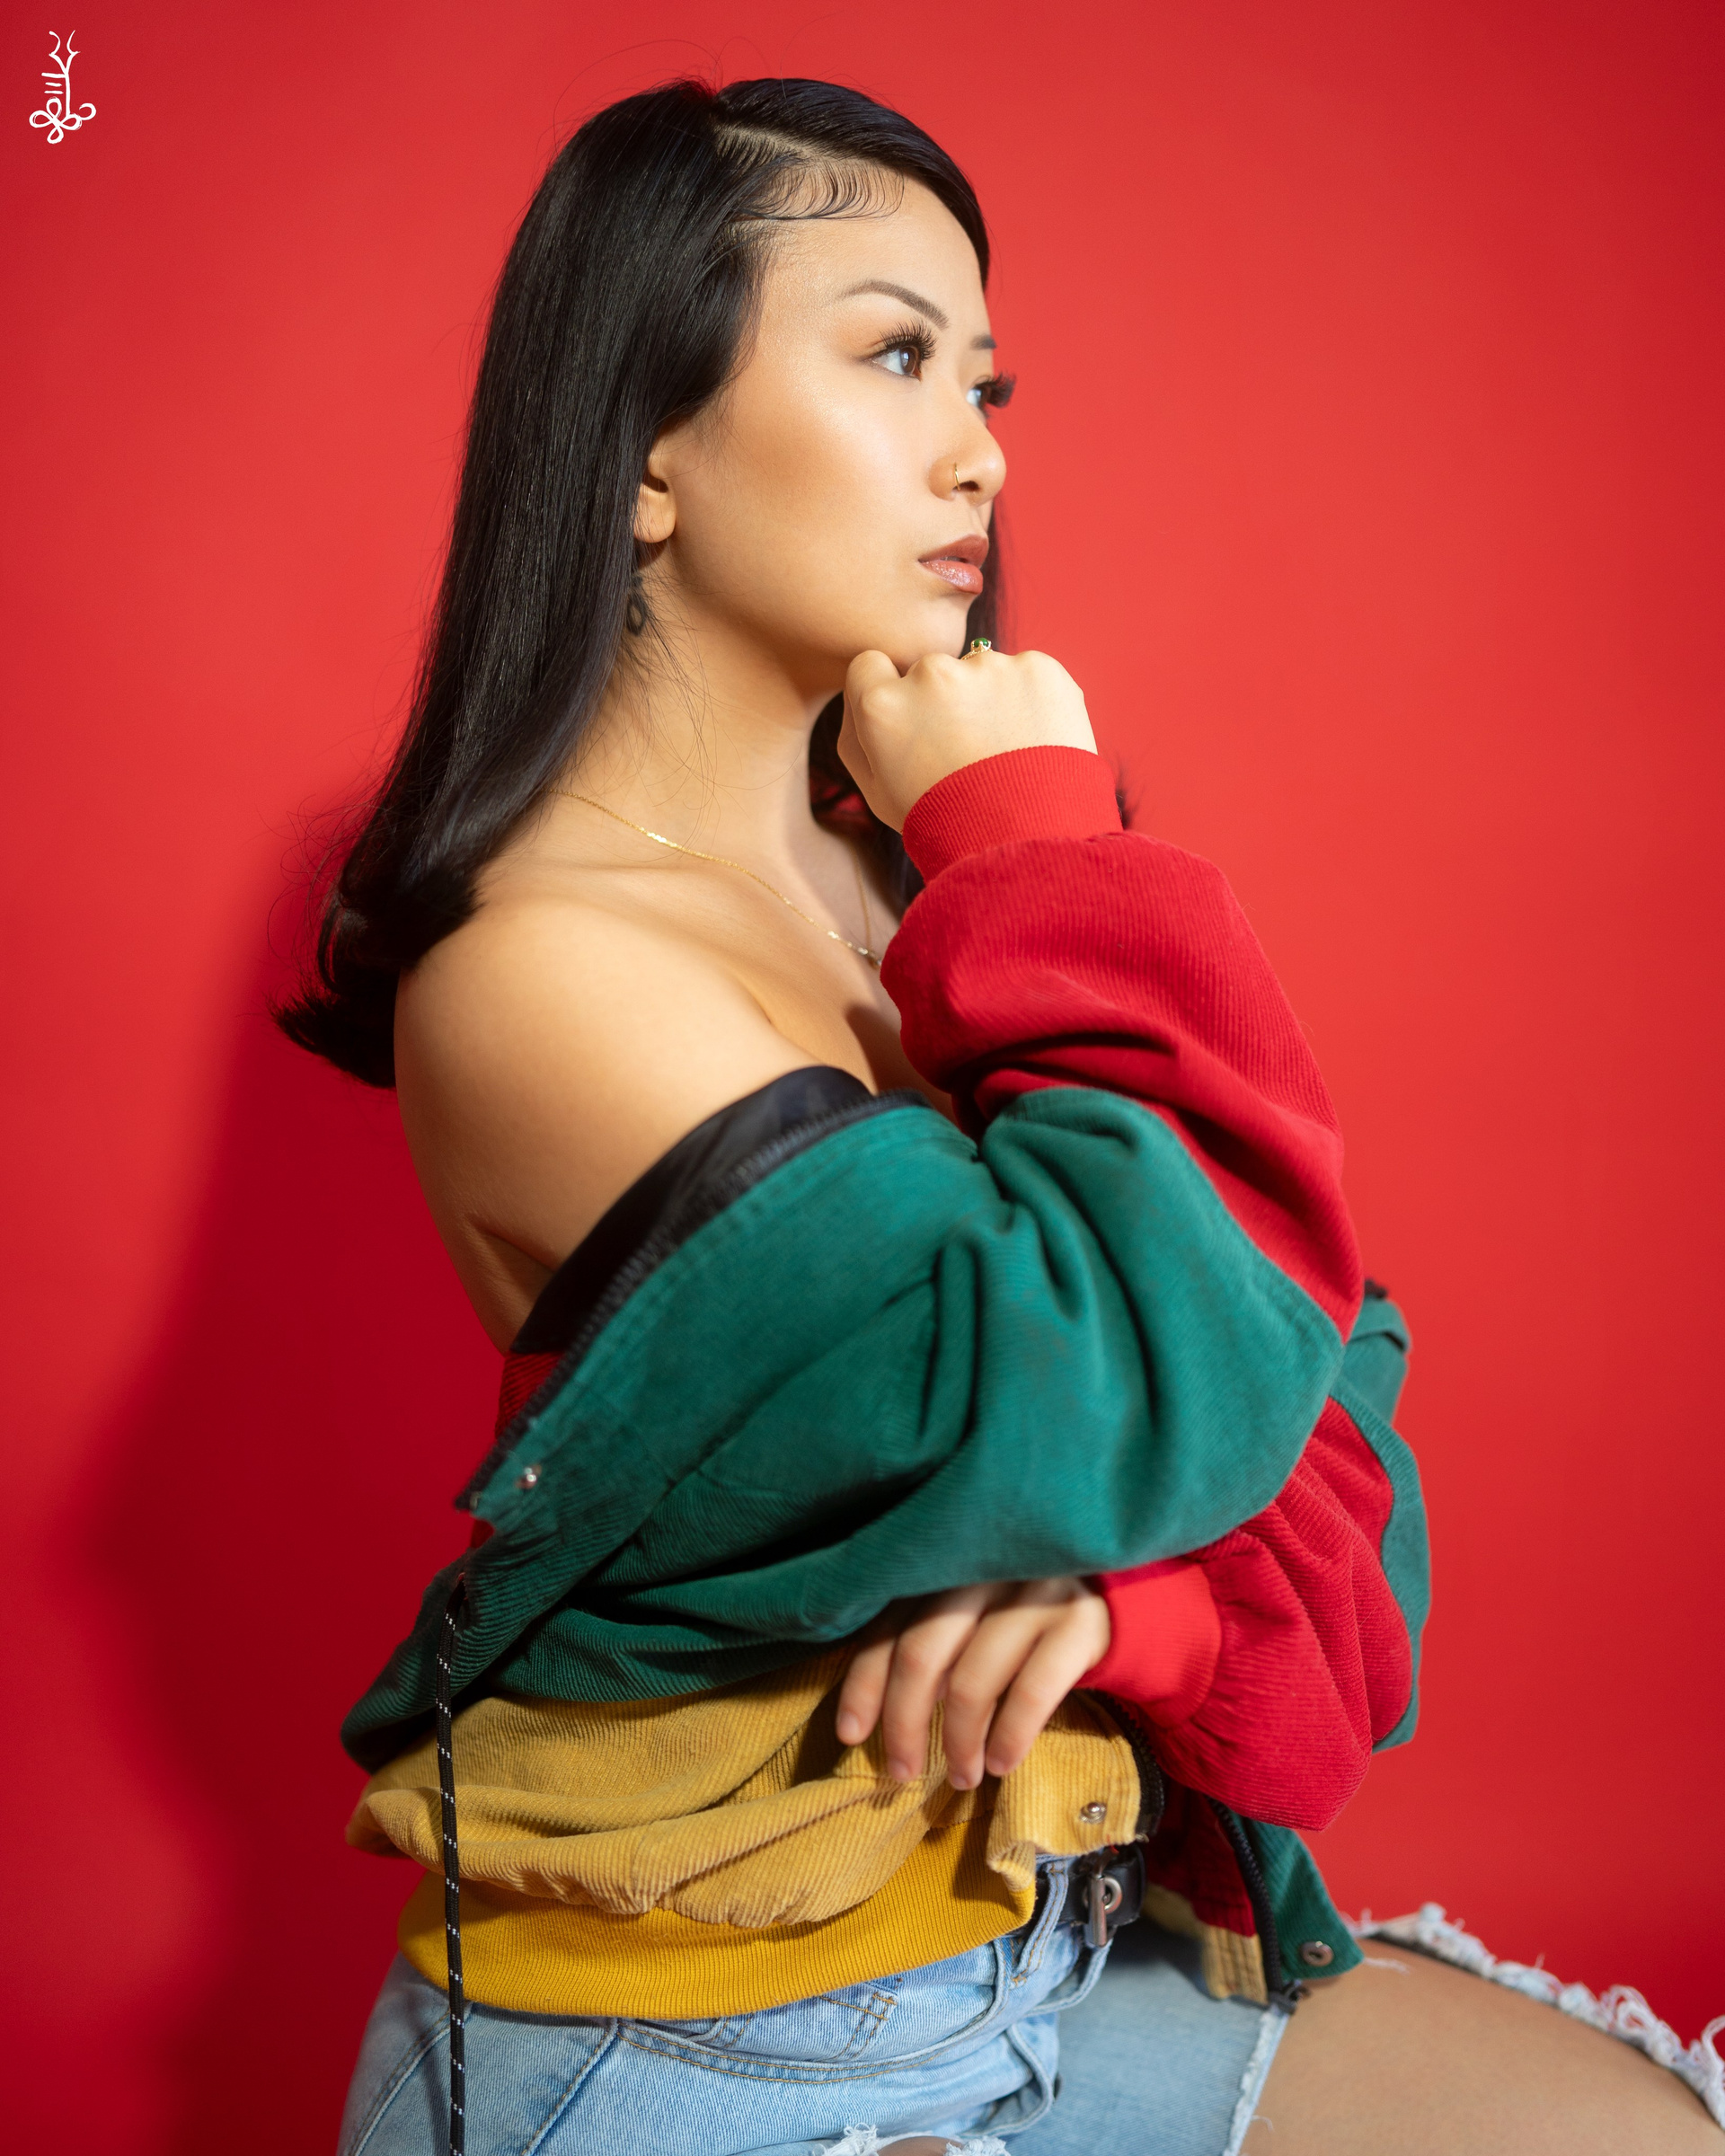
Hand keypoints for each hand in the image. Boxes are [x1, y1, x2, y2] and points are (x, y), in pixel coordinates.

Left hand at [834, 1577, 1111, 1790]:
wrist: (1122, 1599)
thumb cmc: (1024, 1616)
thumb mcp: (970, 1617)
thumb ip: (925, 1639)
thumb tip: (870, 1713)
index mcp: (947, 1566)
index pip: (888, 1627)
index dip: (864, 1685)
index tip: (851, 1736)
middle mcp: (984, 1571)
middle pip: (921, 1654)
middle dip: (904, 1725)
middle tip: (901, 1774)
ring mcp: (1034, 1592)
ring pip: (971, 1679)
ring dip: (958, 1743)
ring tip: (963, 1777)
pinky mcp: (1080, 1621)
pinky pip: (1031, 1691)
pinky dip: (1008, 1736)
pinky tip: (1000, 1763)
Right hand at [837, 646, 1095, 830]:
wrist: (1023, 842)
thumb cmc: (942, 823)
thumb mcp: (875, 791)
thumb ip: (859, 733)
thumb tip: (867, 693)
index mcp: (882, 705)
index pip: (872, 665)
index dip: (892, 694)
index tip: (913, 724)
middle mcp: (930, 675)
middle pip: (932, 671)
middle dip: (946, 701)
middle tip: (967, 754)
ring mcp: (987, 667)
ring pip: (983, 671)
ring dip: (991, 701)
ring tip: (1005, 756)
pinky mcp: (1038, 669)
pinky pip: (1028, 675)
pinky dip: (1032, 702)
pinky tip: (1035, 744)